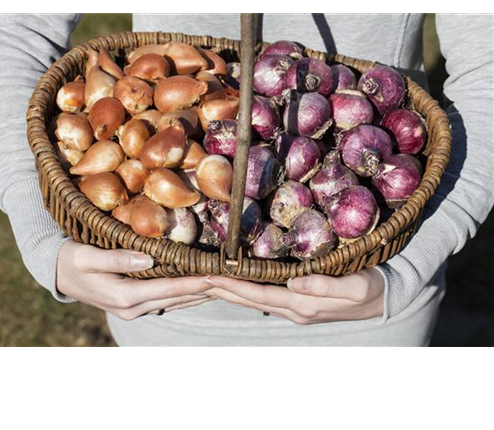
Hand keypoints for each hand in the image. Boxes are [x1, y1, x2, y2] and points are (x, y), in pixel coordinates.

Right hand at [57, 241, 212, 319]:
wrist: (60, 274)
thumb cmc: (73, 260)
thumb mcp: (88, 257)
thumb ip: (117, 258)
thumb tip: (148, 258)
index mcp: (124, 296)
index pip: (169, 288)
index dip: (195, 282)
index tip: (217, 276)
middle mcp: (134, 307)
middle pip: (178, 297)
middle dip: (204, 289)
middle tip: (230, 279)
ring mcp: (136, 309)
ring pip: (176, 302)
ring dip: (199, 293)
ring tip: (223, 284)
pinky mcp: (136, 304)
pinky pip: (168, 300)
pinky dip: (186, 294)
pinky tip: (201, 288)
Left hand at [204, 269, 384, 324]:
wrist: (387, 297)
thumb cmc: (372, 288)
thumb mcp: (354, 286)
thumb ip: (325, 285)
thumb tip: (295, 282)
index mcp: (304, 305)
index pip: (261, 295)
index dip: (235, 287)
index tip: (211, 277)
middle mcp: (296, 309)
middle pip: (252, 300)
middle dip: (225, 291)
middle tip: (200, 279)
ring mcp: (298, 308)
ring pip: (256, 300)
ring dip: (233, 292)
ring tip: (211, 283)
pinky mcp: (302, 302)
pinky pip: (266, 298)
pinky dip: (248, 291)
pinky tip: (240, 285)